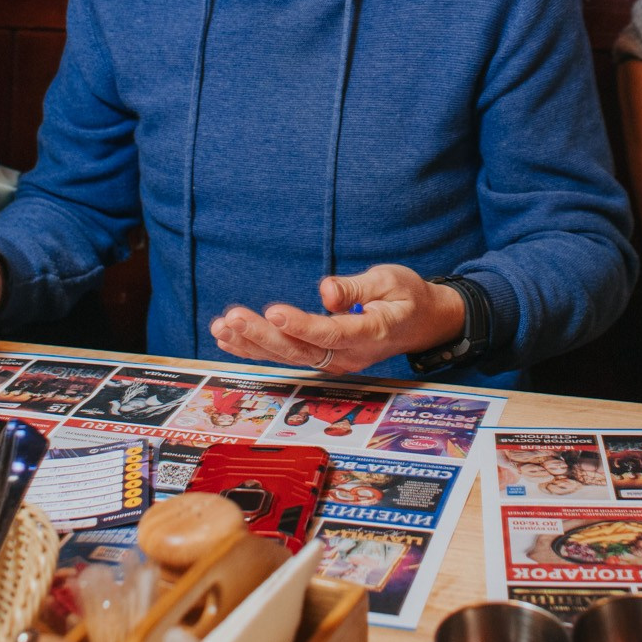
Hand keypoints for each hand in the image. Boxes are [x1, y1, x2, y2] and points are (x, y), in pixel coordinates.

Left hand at [208, 266, 466, 375]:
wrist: (420, 323)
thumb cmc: (406, 297)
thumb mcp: (391, 280)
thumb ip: (357, 287)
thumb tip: (326, 290)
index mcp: (371, 334)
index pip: (330, 333)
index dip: (301, 325)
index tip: (273, 310)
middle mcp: (350, 355)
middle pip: (300, 350)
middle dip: (263, 335)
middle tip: (232, 318)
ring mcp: (335, 360)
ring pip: (288, 357)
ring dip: (252, 344)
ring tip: (221, 327)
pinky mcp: (324, 358)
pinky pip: (287, 356)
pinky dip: (256, 349)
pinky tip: (229, 339)